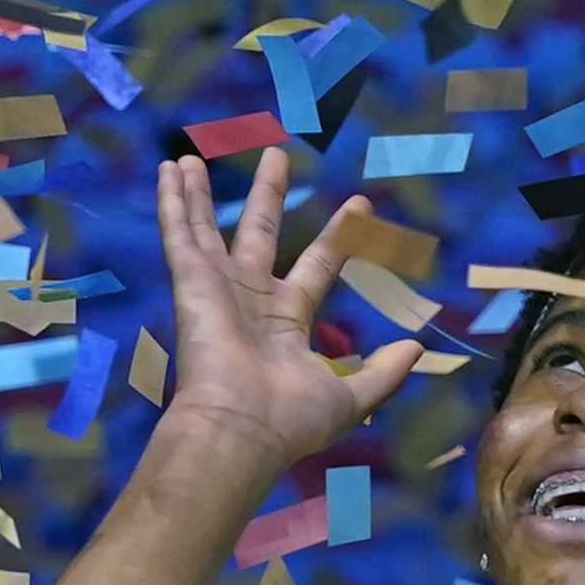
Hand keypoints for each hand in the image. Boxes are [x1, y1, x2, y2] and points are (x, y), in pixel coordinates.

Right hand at [153, 149, 423, 466]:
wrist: (240, 429)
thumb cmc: (291, 420)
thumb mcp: (351, 396)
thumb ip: (383, 372)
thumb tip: (416, 348)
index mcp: (286, 322)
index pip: (317, 266)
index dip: (338, 236)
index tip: (360, 204)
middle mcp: (249, 300)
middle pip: (258, 233)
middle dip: (267, 195)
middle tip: (275, 155)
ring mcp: (216, 288)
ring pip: (206, 228)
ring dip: (198, 194)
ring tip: (192, 156)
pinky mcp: (190, 281)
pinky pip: (178, 233)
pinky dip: (172, 201)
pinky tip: (168, 168)